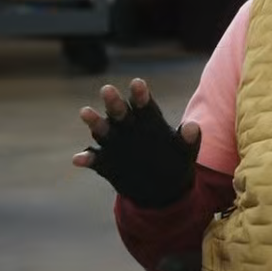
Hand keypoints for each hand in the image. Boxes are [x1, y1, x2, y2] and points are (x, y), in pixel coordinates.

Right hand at [72, 78, 200, 208]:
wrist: (162, 188)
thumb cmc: (175, 161)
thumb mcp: (185, 152)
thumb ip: (189, 139)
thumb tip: (193, 126)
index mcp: (149, 121)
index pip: (144, 105)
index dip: (141, 95)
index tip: (137, 82)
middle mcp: (128, 127)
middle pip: (120, 112)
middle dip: (114, 102)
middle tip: (107, 89)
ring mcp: (115, 144)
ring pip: (103, 130)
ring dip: (94, 122)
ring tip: (85, 112)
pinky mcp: (104, 162)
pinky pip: (93, 159)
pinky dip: (86, 158)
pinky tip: (78, 159)